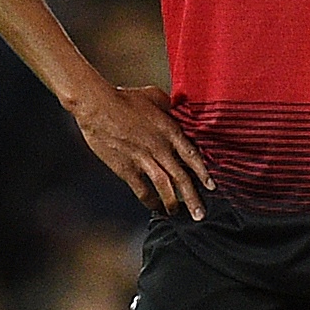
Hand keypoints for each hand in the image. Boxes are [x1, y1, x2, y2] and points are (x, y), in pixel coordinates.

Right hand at [70, 83, 207, 218]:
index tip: (212, 186)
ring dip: (173, 204)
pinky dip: (151, 202)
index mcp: (170, 131)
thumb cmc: (124, 97)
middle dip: (194, 198)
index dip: (203, 173)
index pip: (193, 156)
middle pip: (182, 178)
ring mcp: (144, 160)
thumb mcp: (154, 95)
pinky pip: (143, 190)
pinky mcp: (127, 168)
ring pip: (166, 187)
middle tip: (200, 214)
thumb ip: (168, 104)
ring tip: (177, 213)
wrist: (98, 106)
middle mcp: (161, 148)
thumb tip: (175, 106)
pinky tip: (155, 207)